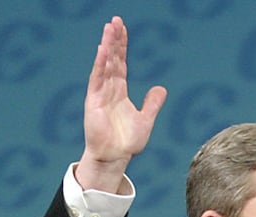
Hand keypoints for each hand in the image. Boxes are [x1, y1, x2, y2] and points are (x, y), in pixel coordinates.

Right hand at [75, 16, 166, 191]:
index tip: (122, 28)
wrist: (115, 157)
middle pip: (112, 59)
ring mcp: (100, 94)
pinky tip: (102, 50)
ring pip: (104, 65)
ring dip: (107, 46)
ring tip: (109, 28)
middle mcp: (108, 89)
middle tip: (115, 20)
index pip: (120, 63)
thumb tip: (162, 89)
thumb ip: (152, 104)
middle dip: (114, 40)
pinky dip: (99, 64)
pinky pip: (96, 79)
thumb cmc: (127, 142)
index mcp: (120, 92)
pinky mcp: (93, 102)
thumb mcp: (146, 120)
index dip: (122, 46)